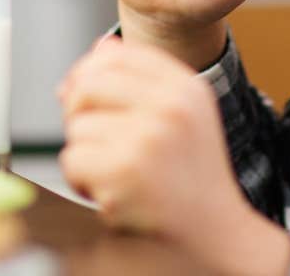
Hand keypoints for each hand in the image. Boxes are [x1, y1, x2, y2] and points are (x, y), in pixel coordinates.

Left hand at [57, 37, 289, 275]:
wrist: (216, 235)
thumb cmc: (192, 178)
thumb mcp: (181, 117)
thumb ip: (139, 82)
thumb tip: (91, 57)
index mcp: (185, 88)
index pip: (116, 54)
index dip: (89, 73)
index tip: (89, 99)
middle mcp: (170, 107)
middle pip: (87, 84)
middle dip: (79, 113)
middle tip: (97, 141)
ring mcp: (148, 138)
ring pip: (76, 126)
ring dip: (84, 155)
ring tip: (115, 174)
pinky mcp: (124, 172)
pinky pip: (73, 160)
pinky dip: (82, 182)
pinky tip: (111, 192)